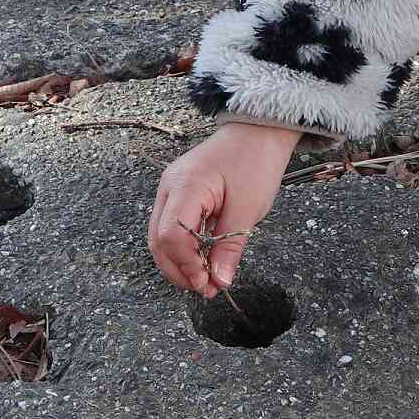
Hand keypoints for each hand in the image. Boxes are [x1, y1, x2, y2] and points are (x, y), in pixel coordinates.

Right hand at [149, 122, 302, 296]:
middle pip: (158, 240)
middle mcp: (170, 186)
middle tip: (206, 288)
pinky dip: (185, 247)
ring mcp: (172, 188)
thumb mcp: (248, 209)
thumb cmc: (256, 161)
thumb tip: (219, 280)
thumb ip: (230, 247)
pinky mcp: (180, 193)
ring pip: (162, 236)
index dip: (186, 265)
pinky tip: (202, 260)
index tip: (207, 283)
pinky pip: (173, 226)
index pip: (171, 235)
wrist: (259, 130)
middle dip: (179, 270)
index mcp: (186, 185)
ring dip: (180, 262)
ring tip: (206, 279)